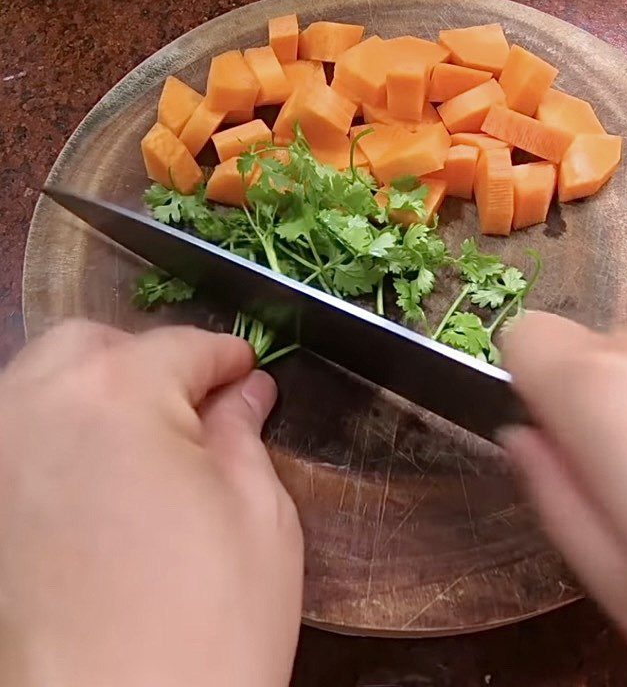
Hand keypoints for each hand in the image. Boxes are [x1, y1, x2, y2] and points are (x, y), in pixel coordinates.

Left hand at [0, 321, 302, 686]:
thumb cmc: (211, 624)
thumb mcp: (258, 514)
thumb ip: (243, 433)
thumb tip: (246, 392)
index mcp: (116, 395)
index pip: (180, 347)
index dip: (225, 357)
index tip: (248, 372)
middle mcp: (32, 409)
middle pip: (90, 346)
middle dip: (148, 362)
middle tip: (196, 404)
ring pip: (38, 383)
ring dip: (95, 391)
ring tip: (146, 440)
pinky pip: (14, 440)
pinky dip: (56, 435)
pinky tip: (97, 479)